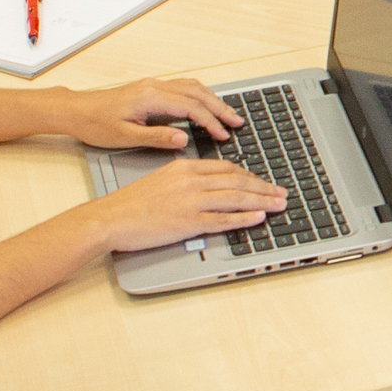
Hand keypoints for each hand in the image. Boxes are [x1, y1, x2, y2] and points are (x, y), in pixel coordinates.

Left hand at [63, 77, 244, 153]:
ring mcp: (153, 85)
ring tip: (227, 114)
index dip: (211, 121)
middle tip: (238, 122)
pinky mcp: (150, 88)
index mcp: (151, 98)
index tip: (224, 135)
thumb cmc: (96, 124)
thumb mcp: (125, 137)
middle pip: (198, 93)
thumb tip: (184, 138)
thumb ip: (157, 137)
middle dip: (220, 107)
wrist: (76, 110)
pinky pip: (183, 86)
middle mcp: (155, 87)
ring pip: (192, 87)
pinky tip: (205, 104)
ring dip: (212, 99)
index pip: (191, 108)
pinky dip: (200, 95)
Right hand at [86, 152, 287, 253]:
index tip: (262, 182)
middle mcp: (191, 181)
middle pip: (237, 181)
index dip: (249, 176)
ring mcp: (191, 202)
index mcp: (185, 168)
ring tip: (278, 204)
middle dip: (263, 187)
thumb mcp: (162, 180)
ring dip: (261, 201)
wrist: (111, 218)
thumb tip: (207, 184)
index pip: (226, 168)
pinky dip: (243, 218)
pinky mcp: (188, 222)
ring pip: (235, 198)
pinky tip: (258, 218)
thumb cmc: (131, 203)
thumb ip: (186, 179)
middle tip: (281, 192)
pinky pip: (223, 219)